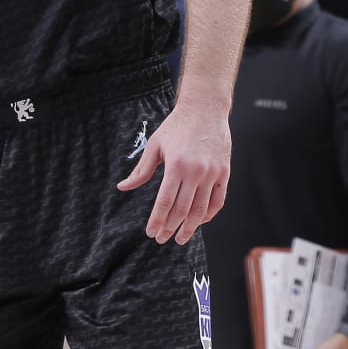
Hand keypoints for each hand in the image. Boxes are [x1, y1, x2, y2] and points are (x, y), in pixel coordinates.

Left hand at [119, 104, 230, 243]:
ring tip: (181, 238)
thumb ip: (141, 170)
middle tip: (162, 239)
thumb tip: (123, 187)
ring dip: (191, 227)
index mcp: (176, 166)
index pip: (165, 202)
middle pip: (182, 210)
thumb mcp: (155, 145)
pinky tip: (199, 222)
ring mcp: (213, 173)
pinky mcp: (224, 172)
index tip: (151, 233)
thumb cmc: (177, 126)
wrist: (205, 109)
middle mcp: (196, 171)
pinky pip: (218, 200)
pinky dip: (209, 214)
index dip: (157, 220)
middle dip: (171, 228)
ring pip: (201, 209)